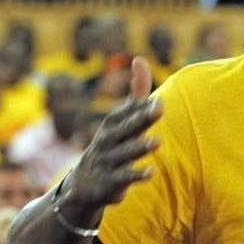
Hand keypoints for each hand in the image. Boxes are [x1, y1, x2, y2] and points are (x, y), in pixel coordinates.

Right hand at [61, 57, 160, 214]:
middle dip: (142, 118)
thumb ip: (136, 94)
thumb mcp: (120, 120)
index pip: (126, 113)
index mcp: (112, 124)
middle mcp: (108, 140)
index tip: (159, 101)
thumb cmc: (111, 145)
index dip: (141, 107)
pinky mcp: (111, 181)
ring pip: (127, 153)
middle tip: (159, 108)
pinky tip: (151, 172)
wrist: (84, 184)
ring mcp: (108, 161)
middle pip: (127, 128)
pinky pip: (124, 177)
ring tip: (157, 141)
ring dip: (140, 147)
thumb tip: (141, 59)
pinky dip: (136, 175)